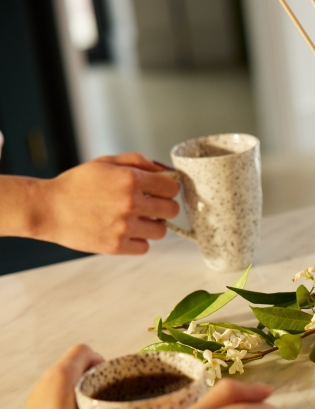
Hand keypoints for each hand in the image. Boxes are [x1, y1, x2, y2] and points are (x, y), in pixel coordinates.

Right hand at [37, 153, 179, 253]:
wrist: (48, 208)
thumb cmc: (77, 184)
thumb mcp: (105, 162)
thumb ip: (138, 161)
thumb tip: (166, 170)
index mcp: (130, 179)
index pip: (172, 187)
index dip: (168, 189)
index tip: (160, 191)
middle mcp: (130, 203)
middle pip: (172, 210)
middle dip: (163, 206)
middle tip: (149, 206)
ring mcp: (124, 226)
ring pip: (161, 231)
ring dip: (152, 225)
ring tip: (135, 219)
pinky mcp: (116, 246)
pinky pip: (145, 247)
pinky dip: (138, 241)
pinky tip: (125, 231)